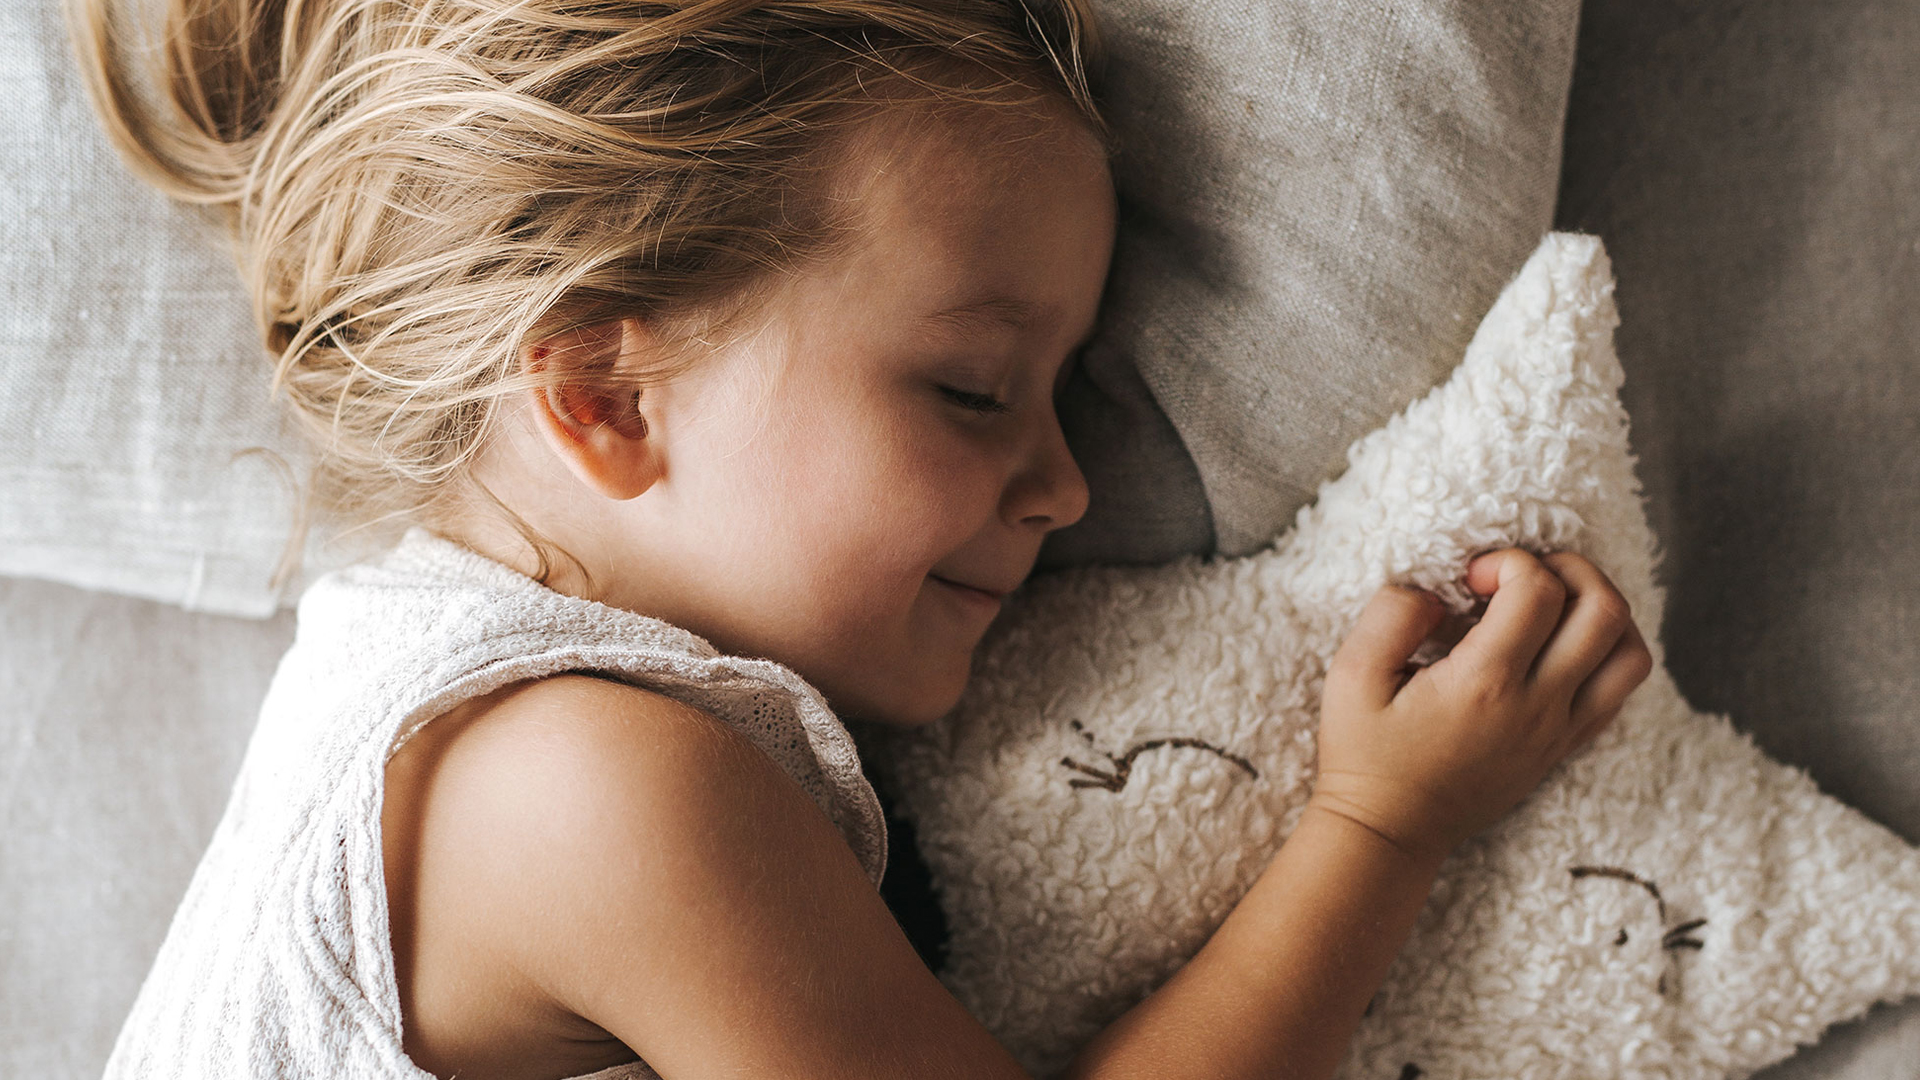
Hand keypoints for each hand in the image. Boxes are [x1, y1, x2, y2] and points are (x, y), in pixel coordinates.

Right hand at [1309, 549, 1653, 862]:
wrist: (1390, 831)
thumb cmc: (1366, 754)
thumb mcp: (1351, 675)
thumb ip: (1391, 615)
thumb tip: (1435, 593)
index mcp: (1485, 683)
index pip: (1540, 590)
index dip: (1508, 562)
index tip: (1471, 579)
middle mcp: (1537, 706)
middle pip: (1604, 611)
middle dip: (1569, 569)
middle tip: (1522, 577)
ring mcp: (1559, 730)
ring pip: (1630, 653)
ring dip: (1600, 610)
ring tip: (1552, 605)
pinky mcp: (1564, 747)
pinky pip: (1620, 691)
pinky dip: (1604, 653)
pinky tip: (1556, 647)